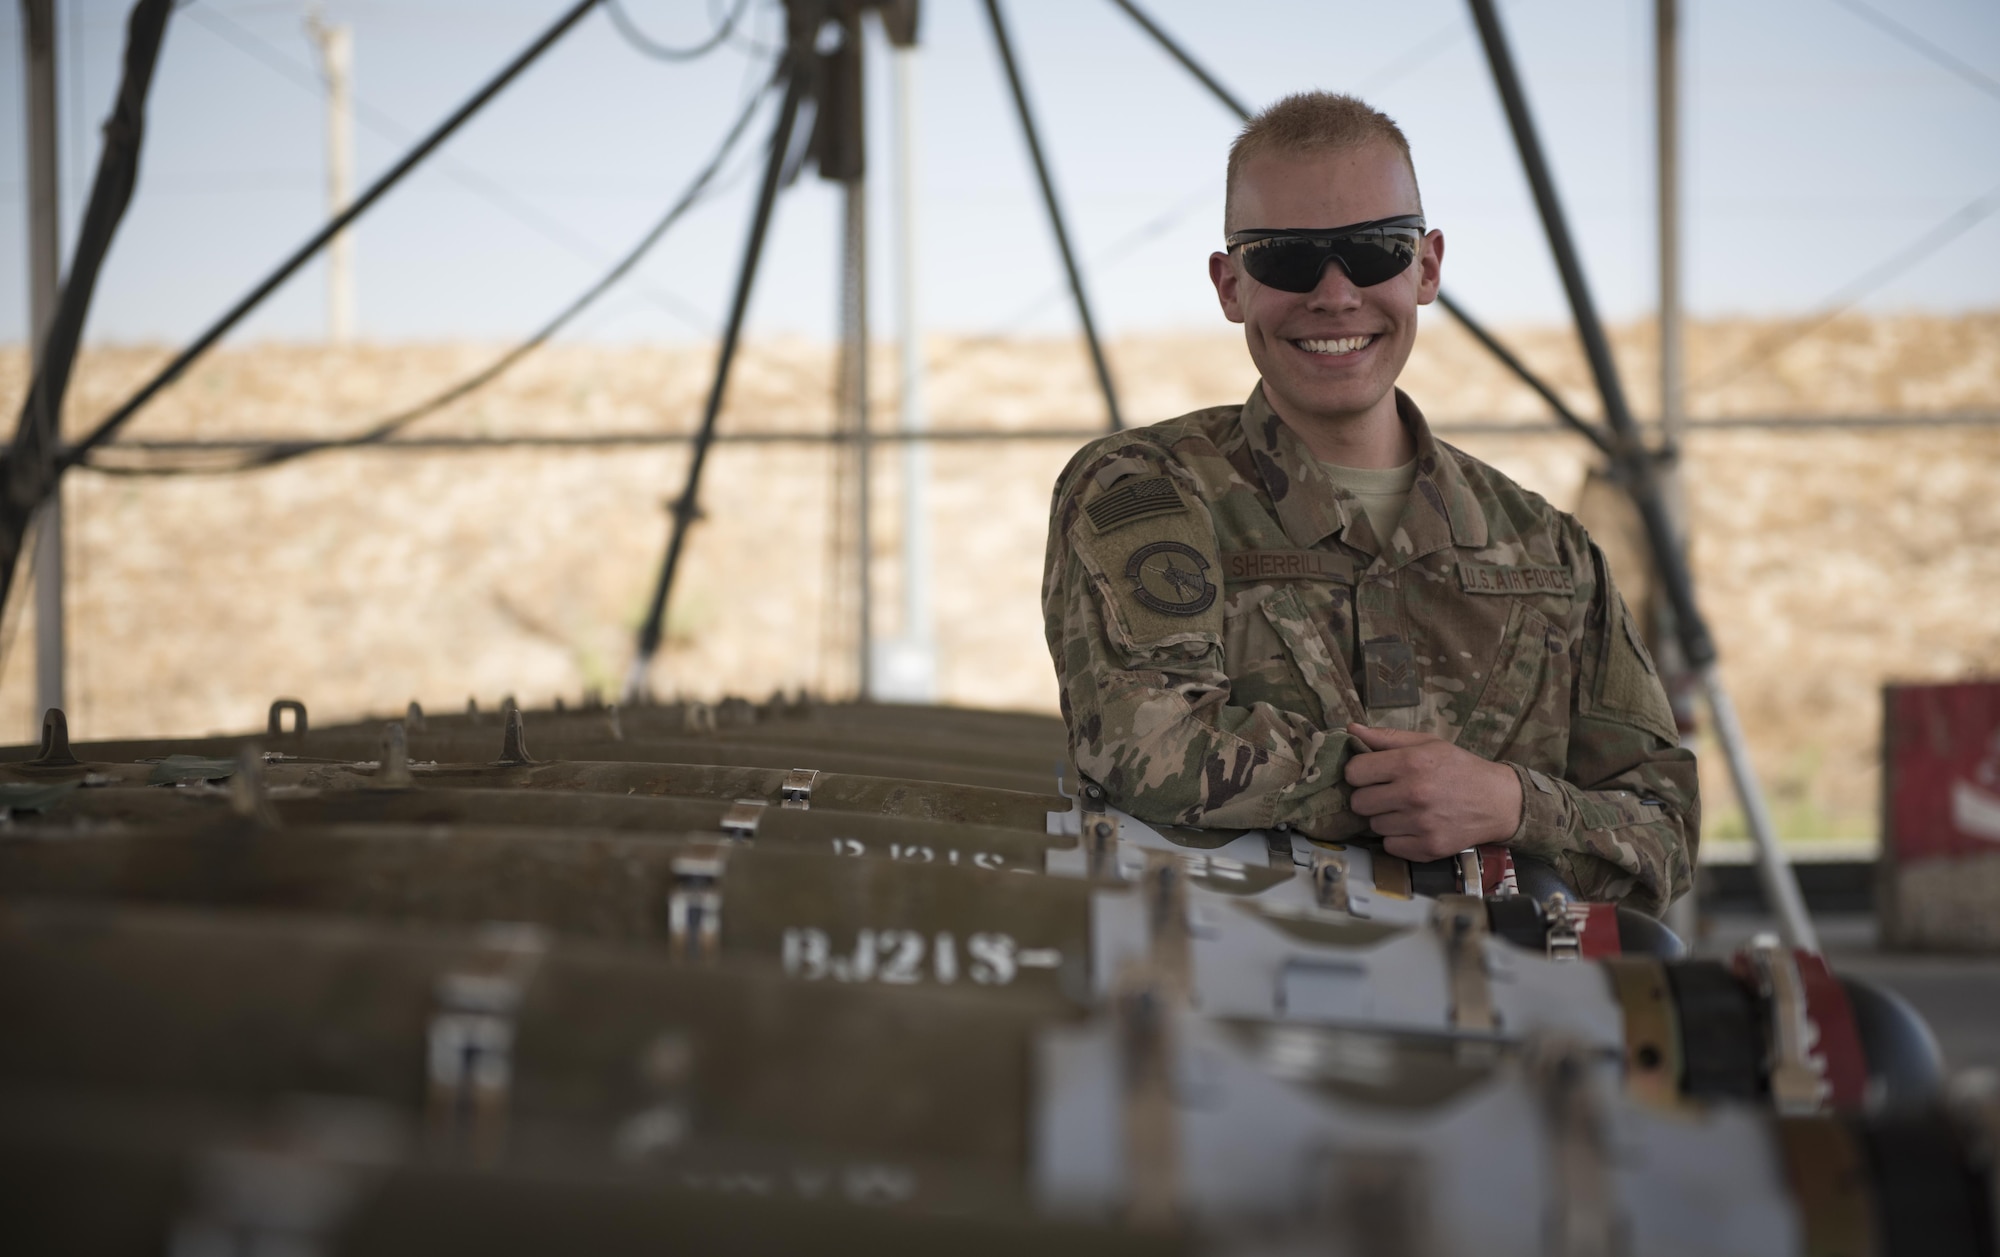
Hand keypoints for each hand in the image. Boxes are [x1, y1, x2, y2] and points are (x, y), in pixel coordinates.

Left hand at [1342, 723, 1523, 861]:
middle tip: (1388, 793)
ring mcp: (1420, 824)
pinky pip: (1389, 845)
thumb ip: (1386, 737)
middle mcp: (1413, 794)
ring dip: (1385, 817)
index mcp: (1410, 763)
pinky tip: (1414, 826)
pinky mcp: (1427, 847)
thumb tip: (1351, 730)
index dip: (1359, 772)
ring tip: (1407, 809)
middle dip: (1369, 796)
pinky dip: (1398, 838)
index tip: (1371, 774)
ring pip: (1373, 825)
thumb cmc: (1458, 767)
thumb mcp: (1427, 743)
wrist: (1496, 801)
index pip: (1354, 772)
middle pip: (1358, 802)